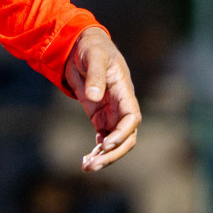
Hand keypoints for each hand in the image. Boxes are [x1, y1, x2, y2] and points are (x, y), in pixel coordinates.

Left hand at [63, 27, 140, 171]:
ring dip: (104, 157)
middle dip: (113, 153)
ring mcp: (110, 113)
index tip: (106, 143)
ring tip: (87, 167)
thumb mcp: (93, 57)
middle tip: (94, 164)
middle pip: (126, 137)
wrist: (80, 45)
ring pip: (115, 142)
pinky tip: (86, 160)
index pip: (132, 117)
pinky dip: (96, 151)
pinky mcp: (99, 117)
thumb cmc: (91, 47)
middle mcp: (120, 106)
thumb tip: (95, 97)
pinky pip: (102, 139)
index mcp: (124, 91)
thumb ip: (95, 76)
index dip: (123, 133)